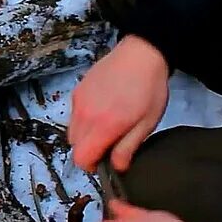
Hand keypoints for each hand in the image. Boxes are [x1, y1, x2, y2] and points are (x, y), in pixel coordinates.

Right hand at [69, 35, 169, 171]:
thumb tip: (117, 167)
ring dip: (85, 136)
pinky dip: (83, 120)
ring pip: (72, 132)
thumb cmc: (149, 87)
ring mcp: (78, 102)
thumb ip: (128, 147)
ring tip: (106, 126)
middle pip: (74, 147)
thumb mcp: (147, 123)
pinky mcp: (77, 92)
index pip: (81, 158)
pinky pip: (73, 115)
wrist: (140, 54)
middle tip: (110, 142)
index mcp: (104, 125)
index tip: (106, 160)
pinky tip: (102, 110)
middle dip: (89, 150)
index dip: (93, 165)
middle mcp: (85, 115)